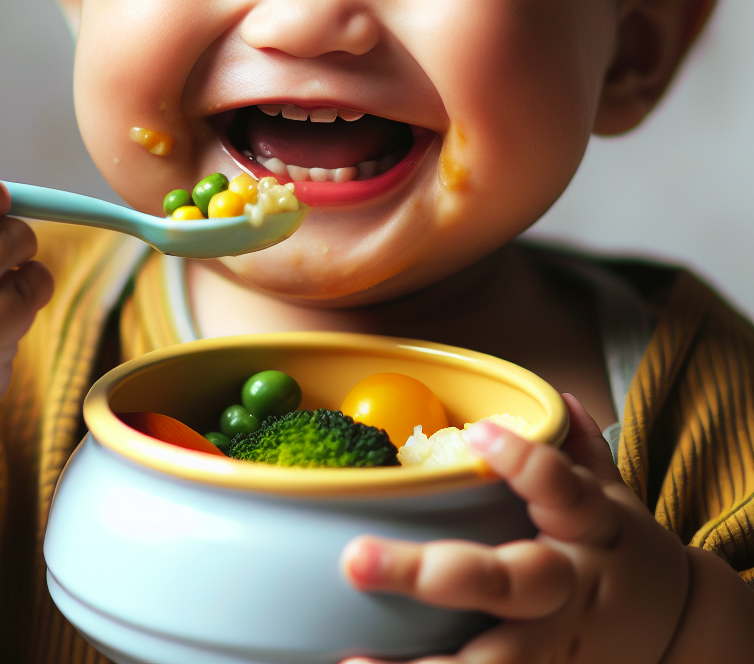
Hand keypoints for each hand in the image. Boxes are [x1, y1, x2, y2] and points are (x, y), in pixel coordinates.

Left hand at [339, 395, 690, 663]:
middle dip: (432, 575)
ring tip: (352, 662)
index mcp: (590, 531)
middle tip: (357, 559)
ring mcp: (556, 649)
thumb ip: (578, 451)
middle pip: (505, 583)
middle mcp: (568, 590)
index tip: (481, 432)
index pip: (563, 490)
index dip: (526, 463)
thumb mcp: (612, 499)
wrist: (684, 636)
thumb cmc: (622, 553)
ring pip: (492, 663)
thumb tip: (555, 399)